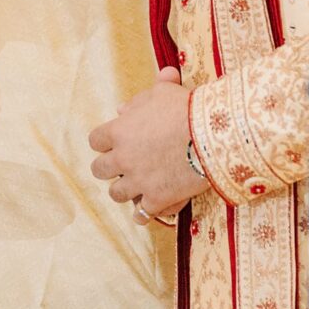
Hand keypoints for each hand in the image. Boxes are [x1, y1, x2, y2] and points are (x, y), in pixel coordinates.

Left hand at [89, 69, 201, 221]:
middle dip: (109, 168)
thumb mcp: (162, 94)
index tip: (114, 143)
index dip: (105, 142)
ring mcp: (138, 181)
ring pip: (116, 194)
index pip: (95, 140)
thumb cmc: (187, 109)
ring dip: (125, 190)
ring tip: (136, 187)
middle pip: (99, 170)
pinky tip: (147, 210)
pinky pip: (141, 214)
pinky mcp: (157, 199)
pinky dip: (143, 213)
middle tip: (123, 166)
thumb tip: (121, 107)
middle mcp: (123, 158)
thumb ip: (140, 100)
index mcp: (119, 131)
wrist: (213, 134)